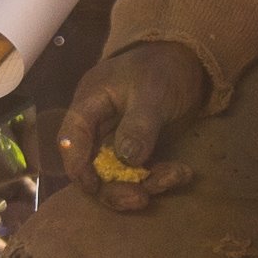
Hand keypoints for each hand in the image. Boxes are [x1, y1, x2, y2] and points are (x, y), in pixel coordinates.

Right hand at [51, 41, 213, 211]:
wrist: (187, 60)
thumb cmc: (162, 67)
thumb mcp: (152, 92)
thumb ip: (139, 124)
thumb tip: (127, 159)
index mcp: (89, 104)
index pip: (71, 140)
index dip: (78, 166)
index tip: (94, 187)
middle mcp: (98, 126)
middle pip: (92, 166)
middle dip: (115, 187)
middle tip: (142, 198)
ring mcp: (117, 139)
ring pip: (117, 174)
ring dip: (144, 184)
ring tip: (176, 177)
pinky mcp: (137, 149)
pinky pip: (140, 172)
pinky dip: (159, 177)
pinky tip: (183, 173)